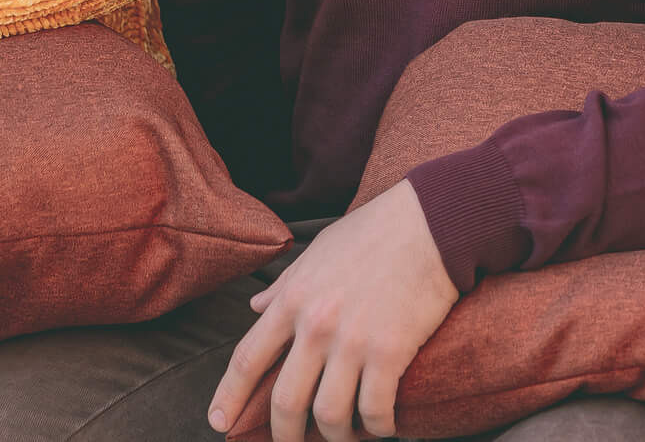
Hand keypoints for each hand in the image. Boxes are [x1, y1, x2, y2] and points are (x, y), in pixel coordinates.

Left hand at [208, 182, 454, 441]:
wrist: (427, 224)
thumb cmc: (371, 235)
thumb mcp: (315, 253)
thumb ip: (283, 285)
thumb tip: (255, 306)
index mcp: (292, 300)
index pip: (247, 358)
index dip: (229, 396)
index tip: (217, 422)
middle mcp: (315, 325)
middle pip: (285, 402)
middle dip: (284, 436)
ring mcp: (352, 342)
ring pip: (329, 416)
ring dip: (335, 437)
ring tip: (344, 437)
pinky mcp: (390, 352)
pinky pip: (375, 410)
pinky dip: (378, 428)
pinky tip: (382, 427)